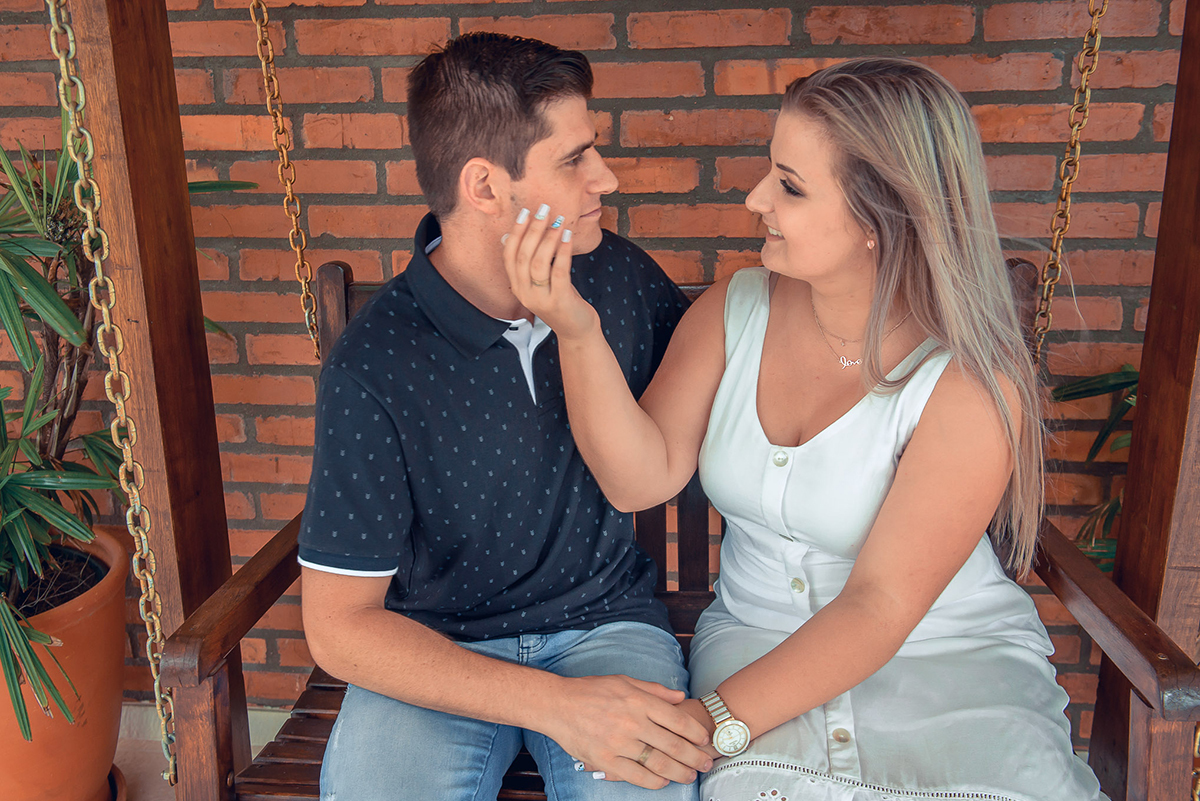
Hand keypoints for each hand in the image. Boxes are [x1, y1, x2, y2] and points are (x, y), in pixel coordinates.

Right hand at [503, 204, 599, 342]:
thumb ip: (526, 262)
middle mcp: (524, 292)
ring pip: (538, 263)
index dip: (516, 232)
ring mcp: (540, 298)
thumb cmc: (560, 299)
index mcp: (517, 285)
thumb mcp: (539, 281)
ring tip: (558, 221)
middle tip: (544, 210)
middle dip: (533, 230)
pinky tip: (568, 237)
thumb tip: (506, 236)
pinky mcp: (559, 301)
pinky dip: (563, 252)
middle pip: (523, 256)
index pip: (509, 254)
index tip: (525, 212)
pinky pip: (558, 272)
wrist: (576, 330)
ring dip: (548, 238)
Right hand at [542, 674, 713, 789]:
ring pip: (659, 763)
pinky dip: (654, 781)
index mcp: (639, 701)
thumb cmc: (591, 691)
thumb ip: (655, 690)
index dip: (696, 733)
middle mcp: (632, 722)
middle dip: (695, 757)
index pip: (677, 720)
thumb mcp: (625, 681)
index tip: (706, 740)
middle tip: (706, 763)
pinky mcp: (606, 760)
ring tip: (691, 776)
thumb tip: (680, 697)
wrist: (558, 705)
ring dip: (680, 772)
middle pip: (673, 745)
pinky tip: (664, 781)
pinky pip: (637, 776)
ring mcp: (619, 743)